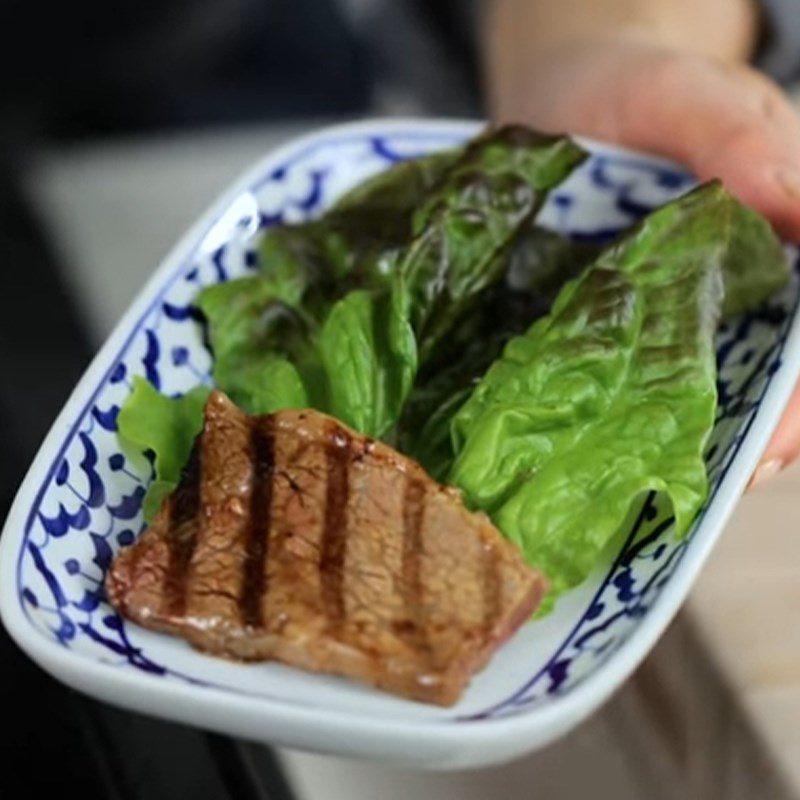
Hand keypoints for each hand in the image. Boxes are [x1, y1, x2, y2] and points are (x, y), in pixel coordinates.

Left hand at [488, 34, 799, 483]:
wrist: (558, 102)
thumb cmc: (624, 88)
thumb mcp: (677, 91)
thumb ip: (731, 129)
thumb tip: (784, 198)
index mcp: (780, 236)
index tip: (773, 444)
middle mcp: (738, 286)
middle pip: (769, 376)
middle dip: (753, 438)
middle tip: (712, 484)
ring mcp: (676, 311)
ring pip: (703, 390)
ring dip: (691, 444)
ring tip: (654, 484)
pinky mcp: (618, 322)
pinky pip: (632, 377)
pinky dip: (627, 416)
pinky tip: (600, 445)